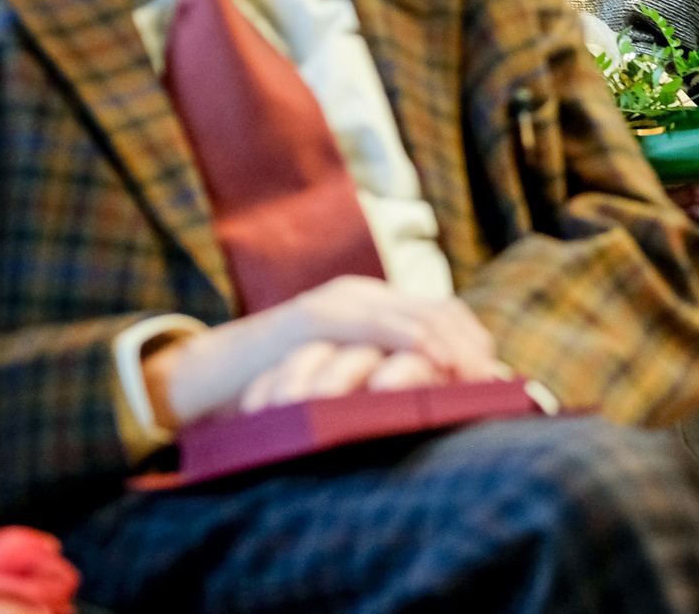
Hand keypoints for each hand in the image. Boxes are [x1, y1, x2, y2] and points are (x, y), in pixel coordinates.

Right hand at [143, 275, 501, 428]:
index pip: (441, 313)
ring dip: (452, 346)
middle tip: (496, 383)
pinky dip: (411, 341)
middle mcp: (361, 295)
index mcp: (371, 306)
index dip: (473, 341)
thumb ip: (378, 379)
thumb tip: (432, 403)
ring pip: (416, 312)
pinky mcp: (313, 316)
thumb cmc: (271, 387)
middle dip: (472, 346)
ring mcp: (338, 301)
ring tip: (475, 378)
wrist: (200, 376)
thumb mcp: (340, 379)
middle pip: (439, 310)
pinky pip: (373, 323)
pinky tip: (434, 363)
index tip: (498, 376)